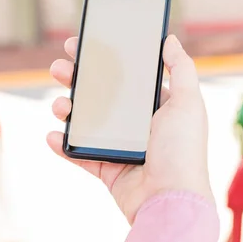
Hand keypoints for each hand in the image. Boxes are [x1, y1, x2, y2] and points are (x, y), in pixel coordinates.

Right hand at [47, 35, 213, 223]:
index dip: (106, 60)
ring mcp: (121, 148)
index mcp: (158, 107)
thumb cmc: (183, 151)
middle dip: (78, 80)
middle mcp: (139, 126)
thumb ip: (181, 69)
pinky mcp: (108, 170)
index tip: (84, 45)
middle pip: (102, 96)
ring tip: (60, 105)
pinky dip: (64, 146)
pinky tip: (53, 136)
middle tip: (59, 68)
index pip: (128, 77)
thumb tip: (170, 40)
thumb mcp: (188, 103)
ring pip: (87, 123)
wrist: (171, 201)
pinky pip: (80, 155)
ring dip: (68, 110)